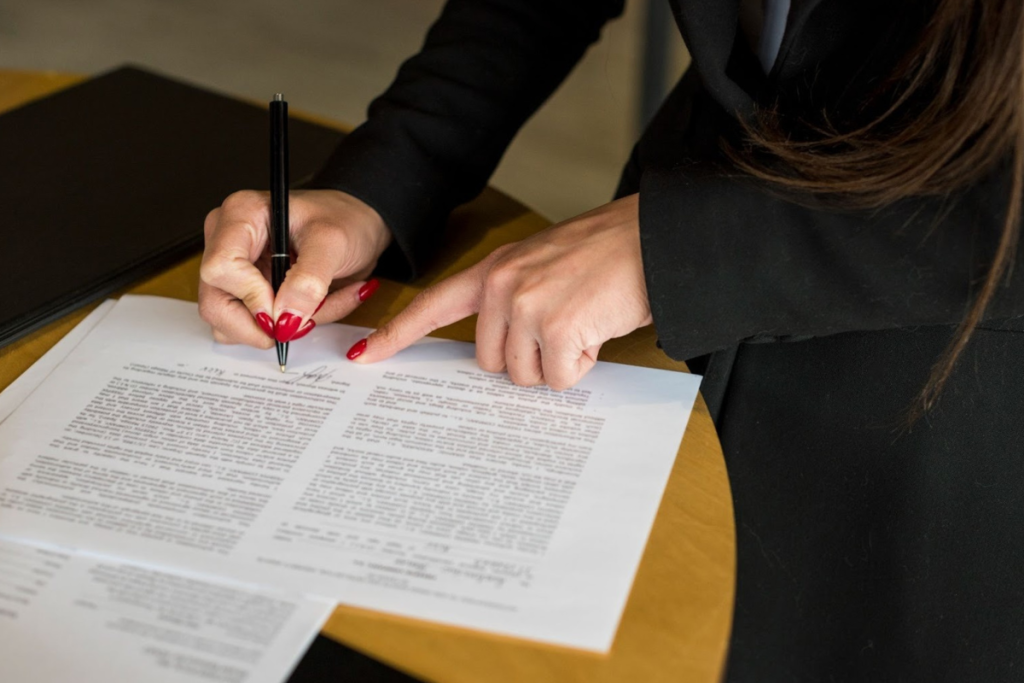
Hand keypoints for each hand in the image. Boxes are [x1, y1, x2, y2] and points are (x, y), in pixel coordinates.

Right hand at [199, 189, 390, 346]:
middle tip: (298, 324)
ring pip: (229, 324)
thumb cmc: (344, 220)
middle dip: (259, 325)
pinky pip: (250, 328)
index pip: (220, 268)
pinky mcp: (244, 292)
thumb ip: (309, 281)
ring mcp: (232, 269)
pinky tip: (311, 310)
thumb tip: (285, 318)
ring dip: (277, 329)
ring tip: (316, 307)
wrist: (357, 228)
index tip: (285, 309)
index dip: (252, 297)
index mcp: (240, 215)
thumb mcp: (334, 243)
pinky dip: (284, 329)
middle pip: (215, 303)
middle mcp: (226, 241)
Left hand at [350, 194, 651, 389]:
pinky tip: (597, 330)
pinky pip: (558, 379)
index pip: (434, 304)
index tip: (365, 355)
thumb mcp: (544, 264)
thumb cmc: (607, 254)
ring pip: (525, 376)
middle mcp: (502, 286)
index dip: (398, 334)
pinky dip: (582, 365)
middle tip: (565, 324)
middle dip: (529, 358)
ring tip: (584, 322)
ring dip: (558, 362)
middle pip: (491, 362)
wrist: (656, 239)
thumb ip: (512, 298)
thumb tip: (503, 354)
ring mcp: (527, 306)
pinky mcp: (557, 327)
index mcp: (495, 269)